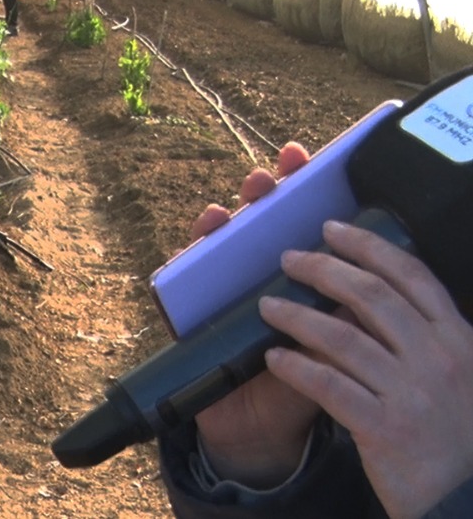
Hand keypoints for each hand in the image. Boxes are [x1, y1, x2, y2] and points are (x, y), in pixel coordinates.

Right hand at [193, 143, 324, 485]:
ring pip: (226, 240)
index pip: (302, 218)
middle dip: (263, 191)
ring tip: (233, 205)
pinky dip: (193, 251)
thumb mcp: (341, 345)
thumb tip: (369, 275)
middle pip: (262, 220)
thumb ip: (350, 313)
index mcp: (306, 274)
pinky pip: (191, 275)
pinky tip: (201, 235)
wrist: (266, 428)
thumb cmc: (311, 381)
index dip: (302, 185)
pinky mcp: (198, 310)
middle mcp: (264, 271)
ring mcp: (229, 287)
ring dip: (228, 215)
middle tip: (268, 176)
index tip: (302, 156)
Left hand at [262, 220, 472, 517]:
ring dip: (298, 316)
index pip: (412, 277)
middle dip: (324, 270)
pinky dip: (297, 368)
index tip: (333, 228)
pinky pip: (330, 387)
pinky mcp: (387, 429)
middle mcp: (439, 360)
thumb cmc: (453, 433)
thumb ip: (424, 336)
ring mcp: (414, 394)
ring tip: (266, 305)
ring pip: (344, 338)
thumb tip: (374, 292)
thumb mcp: (458, 375)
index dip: (370, 247)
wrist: (463, 501)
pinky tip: (274, 358)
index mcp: (458, 340)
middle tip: (287, 258)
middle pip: (373, 297)